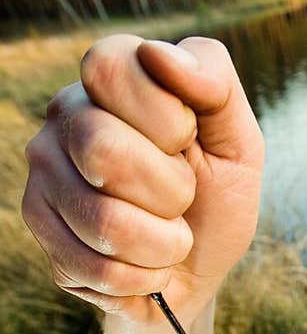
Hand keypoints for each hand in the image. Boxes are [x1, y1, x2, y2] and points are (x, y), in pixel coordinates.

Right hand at [21, 35, 264, 320]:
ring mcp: (43, 175)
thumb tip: (158, 55)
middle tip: (181, 198)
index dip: (166, 118)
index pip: (109, 68)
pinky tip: (148, 267)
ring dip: (163, 244)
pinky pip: (98, 269)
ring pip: (103, 221)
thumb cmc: (217, 197)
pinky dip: (144, 277)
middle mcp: (64, 119)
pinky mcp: (41, 234)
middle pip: (102, 149)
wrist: (198, 270)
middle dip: (170, 190)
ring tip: (169, 238)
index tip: (188, 141)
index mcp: (109, 80)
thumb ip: (214, 82)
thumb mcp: (238, 141)